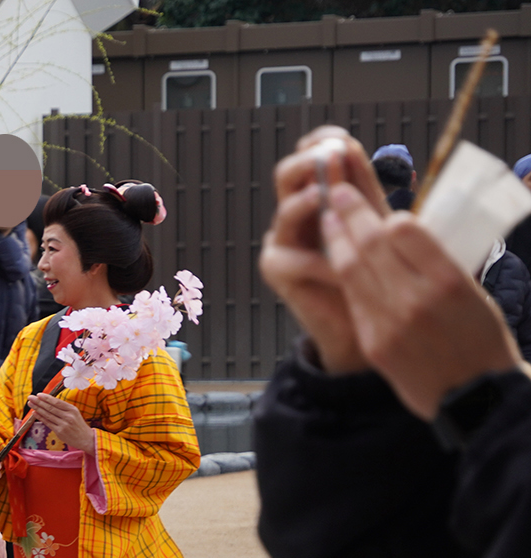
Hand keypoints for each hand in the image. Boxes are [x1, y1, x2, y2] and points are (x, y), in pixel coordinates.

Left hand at [27, 394, 94, 451]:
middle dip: (39, 401)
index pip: (57, 402)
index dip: (47, 398)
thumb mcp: (74, 413)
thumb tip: (49, 401)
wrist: (86, 439)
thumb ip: (63, 408)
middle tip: (30, 397)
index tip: (38, 394)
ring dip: (37, 408)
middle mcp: (68, 416)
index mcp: (72, 409)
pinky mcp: (59, 431)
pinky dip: (40, 417)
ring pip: (48, 414)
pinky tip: (35, 413)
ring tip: (30, 404)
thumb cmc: (78, 425)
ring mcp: (63, 424)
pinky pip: (48, 422)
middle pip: (50, 407)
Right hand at [259, 127, 383, 374]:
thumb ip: (363, 190)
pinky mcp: (277, 270)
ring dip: (307, 201)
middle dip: (307, 163)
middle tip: (328, 158)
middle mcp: (297, 211)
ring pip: (286, 210)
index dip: (321, 141)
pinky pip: (296, 258)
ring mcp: (283, 239)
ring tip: (323, 197)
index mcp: (321, 192)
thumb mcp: (375, 222)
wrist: (366, 321)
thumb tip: (349, 149)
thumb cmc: (377, 270)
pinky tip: (342, 264)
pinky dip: (321, 260)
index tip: (340, 138)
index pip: (311, 154)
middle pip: (287, 175)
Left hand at [319, 180, 524, 417]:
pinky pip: (353, 299)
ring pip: (353, 269)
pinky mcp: (374, 342)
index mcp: (449, 281)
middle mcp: (417, 299)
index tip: (372, 202)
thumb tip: (404, 233)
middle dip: (351, 213)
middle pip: (372, 244)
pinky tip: (337, 258)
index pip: (405, 230)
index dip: (384, 213)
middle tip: (338, 192)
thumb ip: (438, 265)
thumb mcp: (474, 293)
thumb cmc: (482, 342)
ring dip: (337, 238)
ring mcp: (391, 322)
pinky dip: (343, 274)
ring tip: (329, 218)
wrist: (477, 397)